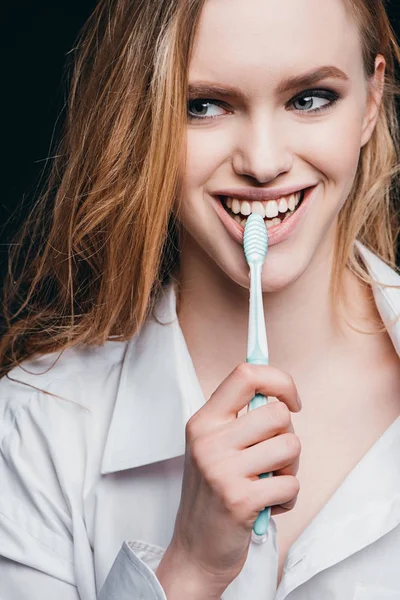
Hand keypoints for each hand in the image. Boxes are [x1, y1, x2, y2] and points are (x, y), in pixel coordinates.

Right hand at [165, 363, 301, 594]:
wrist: (196, 549)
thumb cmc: (214, 493)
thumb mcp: (214, 447)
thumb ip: (241, 419)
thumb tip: (281, 393)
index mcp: (203, 421)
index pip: (246, 375)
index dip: (279, 380)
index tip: (291, 400)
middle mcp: (209, 440)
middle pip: (277, 412)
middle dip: (287, 436)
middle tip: (274, 458)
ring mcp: (222, 470)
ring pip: (290, 446)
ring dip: (290, 469)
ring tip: (268, 482)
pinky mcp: (240, 500)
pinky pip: (291, 484)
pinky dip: (288, 498)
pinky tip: (267, 505)